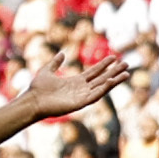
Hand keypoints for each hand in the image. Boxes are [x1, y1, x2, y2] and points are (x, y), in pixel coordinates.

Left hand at [14, 39, 141, 122]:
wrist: (32, 101)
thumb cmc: (37, 89)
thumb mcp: (47, 71)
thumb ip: (55, 63)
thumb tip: (61, 54)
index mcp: (75, 82)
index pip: (94, 72)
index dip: (104, 65)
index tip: (114, 57)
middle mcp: (81, 89)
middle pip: (101, 79)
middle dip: (114, 71)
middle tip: (126, 63)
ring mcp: (81, 96)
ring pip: (102, 87)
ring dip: (114, 80)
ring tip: (126, 73)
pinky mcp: (80, 103)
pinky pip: (95, 95)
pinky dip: (104, 88)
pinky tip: (112, 81)